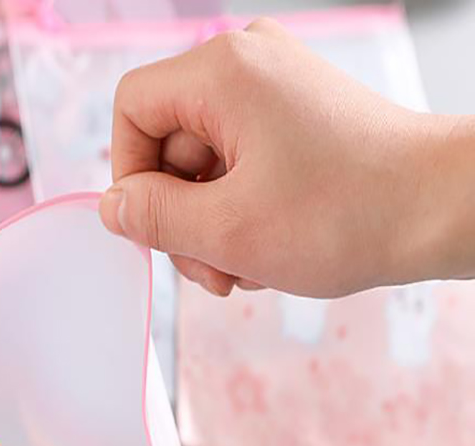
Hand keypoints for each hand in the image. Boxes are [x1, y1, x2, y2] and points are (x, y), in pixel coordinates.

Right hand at [99, 18, 474, 297]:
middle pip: (168, 145)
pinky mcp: (294, 117)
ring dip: (212, 226)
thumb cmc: (348, 214)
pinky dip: (241, 212)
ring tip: (246, 267)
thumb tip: (111, 207)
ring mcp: (274, 90)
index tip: (155, 229)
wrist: (442, 210)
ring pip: (203, 165)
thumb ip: (154, 218)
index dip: (129, 176)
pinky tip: (267, 248)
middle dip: (181, 218)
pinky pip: (238, 165)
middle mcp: (246, 66)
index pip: (132, 110)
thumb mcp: (227, 230)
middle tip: (212, 271)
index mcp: (222, 73)